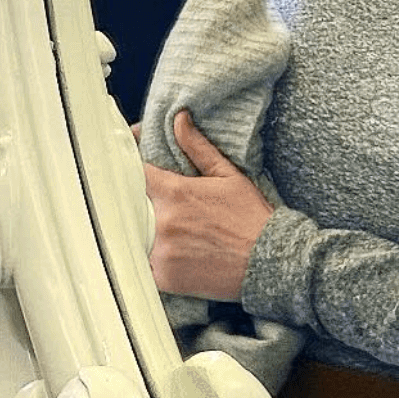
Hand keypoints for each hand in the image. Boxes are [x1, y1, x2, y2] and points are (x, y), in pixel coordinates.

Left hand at [142, 110, 272, 302]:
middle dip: (132, 199)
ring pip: (132, 235)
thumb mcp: (228, 175)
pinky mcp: (165, 278)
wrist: (271, 262)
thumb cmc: (251, 216)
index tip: (127, 163)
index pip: (134, 172)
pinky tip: (157, 251)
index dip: (129, 165)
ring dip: (137, 229)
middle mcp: (163, 222)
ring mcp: (162, 252)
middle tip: (136, 197)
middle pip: (128, 205)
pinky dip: (146, 258)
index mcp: (175, 193)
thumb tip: (179, 119)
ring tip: (147, 225)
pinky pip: (141, 265)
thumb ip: (197, 147)